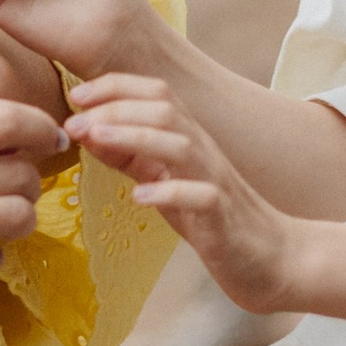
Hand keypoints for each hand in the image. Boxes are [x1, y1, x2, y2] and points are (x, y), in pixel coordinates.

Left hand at [63, 72, 306, 316]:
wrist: (272, 258)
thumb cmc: (211, 218)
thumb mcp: (164, 181)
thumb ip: (132, 157)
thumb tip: (89, 131)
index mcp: (188, 139)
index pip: (157, 93)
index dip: (116, 87)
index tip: (77, 95)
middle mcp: (203, 152)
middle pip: (165, 111)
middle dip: (116, 109)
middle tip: (73, 122)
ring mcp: (215, 183)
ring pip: (180, 146)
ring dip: (134, 138)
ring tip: (95, 140)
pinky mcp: (224, 218)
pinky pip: (201, 197)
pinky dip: (168, 193)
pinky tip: (139, 197)